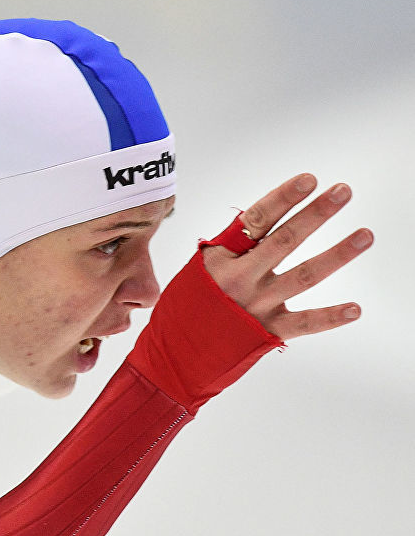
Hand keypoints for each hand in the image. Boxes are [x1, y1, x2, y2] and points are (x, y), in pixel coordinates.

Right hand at [201, 173, 372, 340]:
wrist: (170, 355)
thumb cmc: (187, 307)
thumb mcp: (198, 270)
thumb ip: (231, 249)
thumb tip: (264, 222)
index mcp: (220, 258)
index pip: (256, 221)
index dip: (283, 199)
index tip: (309, 180)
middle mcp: (238, 279)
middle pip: (284, 241)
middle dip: (316, 214)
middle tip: (343, 191)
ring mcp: (254, 306)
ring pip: (303, 276)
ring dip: (337, 254)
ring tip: (365, 235)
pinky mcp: (264, 332)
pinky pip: (303, 323)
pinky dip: (330, 317)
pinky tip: (355, 309)